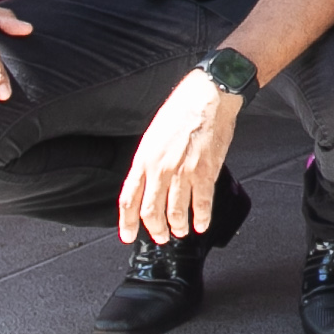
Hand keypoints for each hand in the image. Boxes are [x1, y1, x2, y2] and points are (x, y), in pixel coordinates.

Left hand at [117, 69, 240, 244]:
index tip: (128, 236)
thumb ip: (148, 161)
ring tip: (181, 231)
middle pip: (150, 211)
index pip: (128, 199)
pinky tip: (201, 224)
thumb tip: (148, 183)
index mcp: (143, 159)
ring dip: (177, 226)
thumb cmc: (180, 110)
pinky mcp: (205, 172)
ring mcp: (183, 172)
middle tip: (160, 236)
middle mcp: (160, 169)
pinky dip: (201, 218)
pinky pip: (202, 203)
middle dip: (155, 229)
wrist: (207, 97)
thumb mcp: (152, 136)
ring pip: (175, 212)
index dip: (127, 222)